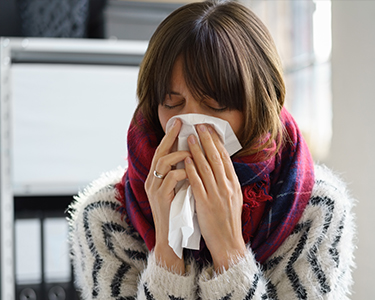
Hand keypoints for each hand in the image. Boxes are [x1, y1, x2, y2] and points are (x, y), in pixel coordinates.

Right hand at [144, 118, 189, 273]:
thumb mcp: (181, 191)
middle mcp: (152, 181)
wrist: (172, 239)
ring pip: (163, 163)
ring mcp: (154, 189)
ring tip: (191, 150)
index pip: (162, 152)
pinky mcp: (160, 198)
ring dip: (179, 155)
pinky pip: (170, 179)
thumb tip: (194, 156)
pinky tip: (191, 172)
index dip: (170, 137)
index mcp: (157, 178)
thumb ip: (183, 175)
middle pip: (159, 152)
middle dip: (170, 137)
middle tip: (180, 123)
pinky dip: (182, 173)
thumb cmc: (180, 214)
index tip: (178, 123)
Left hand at [184, 124, 245, 271]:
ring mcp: (217, 194)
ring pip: (206, 167)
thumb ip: (227, 182)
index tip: (210, 130)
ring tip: (189, 137)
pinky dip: (191, 169)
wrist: (228, 242)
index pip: (225, 158)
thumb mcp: (234, 198)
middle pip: (216, 158)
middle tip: (200, 125)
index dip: (217, 142)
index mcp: (234, 184)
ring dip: (197, 150)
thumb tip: (221, 167)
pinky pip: (197, 182)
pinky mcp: (205, 203)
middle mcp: (227, 186)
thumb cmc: (228, 222)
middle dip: (207, 140)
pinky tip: (185, 159)